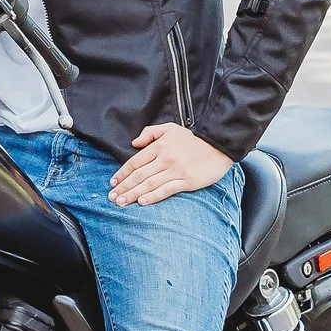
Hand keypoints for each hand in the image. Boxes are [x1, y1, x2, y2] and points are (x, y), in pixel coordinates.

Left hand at [108, 123, 231, 207]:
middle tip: (112, 197)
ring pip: (149, 184)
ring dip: (133, 194)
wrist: (218, 145)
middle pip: (139, 175)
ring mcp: (176, 171)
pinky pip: (166, 190)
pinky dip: (153, 196)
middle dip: (124, 187)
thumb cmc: (193, 139)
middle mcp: (165, 159)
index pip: (135, 162)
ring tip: (121, 202)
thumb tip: (135, 143)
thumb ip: (150, 132)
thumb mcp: (170, 128)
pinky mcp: (186, 181)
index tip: (113, 182)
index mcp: (159, 147)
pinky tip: (142, 202)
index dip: (122, 173)